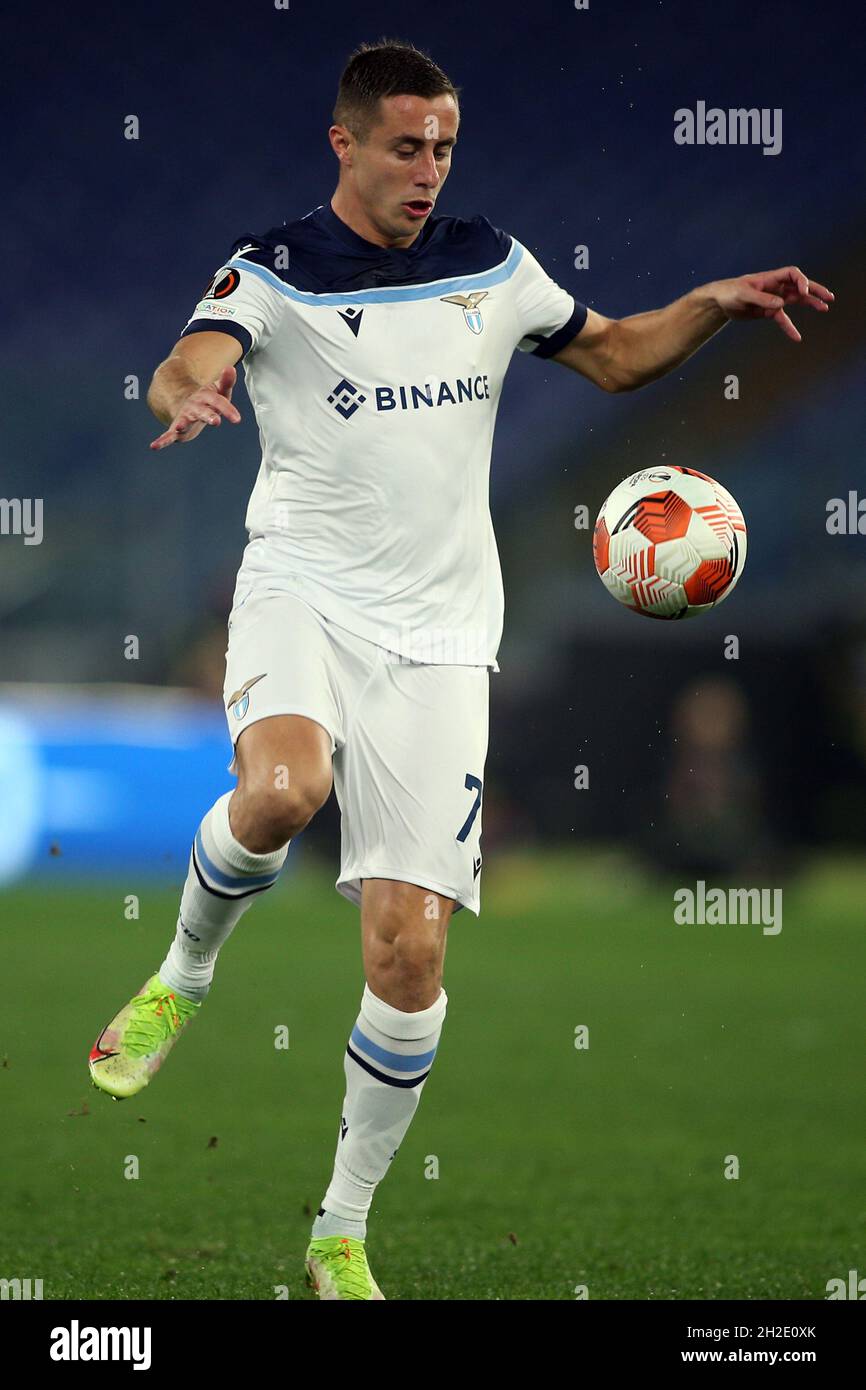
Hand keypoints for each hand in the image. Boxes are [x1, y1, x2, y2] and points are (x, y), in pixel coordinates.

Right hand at [150, 366, 240, 448]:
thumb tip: (231, 368)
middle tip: (216, 421)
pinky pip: (168, 435)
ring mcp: (184, 416)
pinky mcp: (176, 429)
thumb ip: (226, 381)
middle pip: (202, 411)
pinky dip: (161, 441)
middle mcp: (193, 406)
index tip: (237, 419)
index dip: (228, 410)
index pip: (218, 402)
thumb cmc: (207, 399)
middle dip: (208, 415)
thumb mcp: (218, 390)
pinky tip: (154, 446)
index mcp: (205, 397)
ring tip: (178, 427)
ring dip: (182, 424)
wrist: (185, 401)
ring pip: (184, 421)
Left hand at [711, 266, 833, 342]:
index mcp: (770, 278)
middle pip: (800, 286)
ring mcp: (773, 299)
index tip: (803, 292)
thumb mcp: (744, 294)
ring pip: (796, 300)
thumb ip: (762, 299)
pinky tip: (797, 337)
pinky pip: (783, 319)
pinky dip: (789, 327)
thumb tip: (780, 304)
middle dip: (815, 290)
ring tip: (824, 307)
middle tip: (829, 297)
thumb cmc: (730, 292)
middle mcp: (775, 287)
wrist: (720, 302)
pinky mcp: (769, 312)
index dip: (801, 281)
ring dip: (810, 303)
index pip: (792, 274)